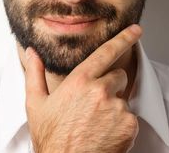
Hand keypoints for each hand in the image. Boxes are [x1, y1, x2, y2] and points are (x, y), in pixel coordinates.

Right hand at [23, 24, 142, 152]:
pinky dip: (121, 125)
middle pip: (118, 76)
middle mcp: (100, 91)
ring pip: (122, 99)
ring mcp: (117, 108)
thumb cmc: (50, 138)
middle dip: (109, 86)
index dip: (123, 38)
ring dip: (113, 108)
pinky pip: (130, 118)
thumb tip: (32, 53)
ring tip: (94, 125)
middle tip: (93, 106)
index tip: (136, 30)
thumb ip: (35, 73)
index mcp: (79, 81)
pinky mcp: (129, 125)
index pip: (106, 53)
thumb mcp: (36, 104)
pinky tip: (104, 134)